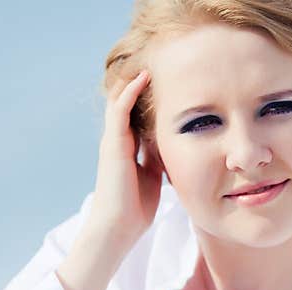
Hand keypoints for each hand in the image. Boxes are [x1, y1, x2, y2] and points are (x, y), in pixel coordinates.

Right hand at [88, 68, 164, 249]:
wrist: (118, 227)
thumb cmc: (136, 208)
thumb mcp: (155, 177)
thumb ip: (160, 159)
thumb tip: (179, 146)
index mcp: (129, 149)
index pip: (140, 116)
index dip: (152, 99)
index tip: (172, 83)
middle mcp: (119, 141)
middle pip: (129, 103)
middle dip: (143, 84)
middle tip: (163, 62)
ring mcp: (114, 141)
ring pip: (122, 100)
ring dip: (135, 80)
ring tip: (150, 60)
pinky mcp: (112, 144)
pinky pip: (119, 110)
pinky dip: (130, 91)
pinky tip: (143, 77)